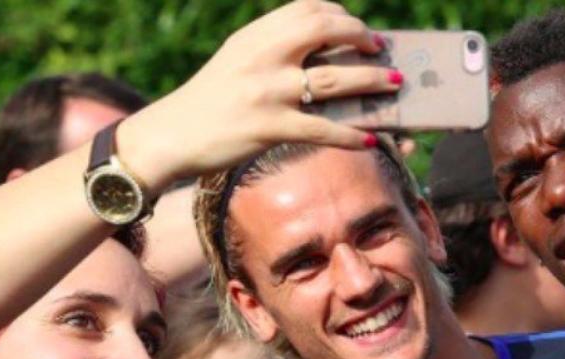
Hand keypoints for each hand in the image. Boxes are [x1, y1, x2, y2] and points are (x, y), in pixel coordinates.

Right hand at [119, 0, 399, 191]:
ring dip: (371, 81)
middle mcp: (262, 56)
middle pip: (324, 30)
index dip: (340, 14)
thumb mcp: (237, 62)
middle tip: (380, 51)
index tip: (357, 29)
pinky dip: (352, 134)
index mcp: (255, 36)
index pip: (306, 8)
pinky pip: (322, 129)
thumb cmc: (210, 103)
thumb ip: (273, 52)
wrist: (170, 137)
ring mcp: (267, 92)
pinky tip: (372, 139)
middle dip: (360, 37)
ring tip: (394, 84)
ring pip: (334, 80)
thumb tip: (325, 57)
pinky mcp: (269, 128)